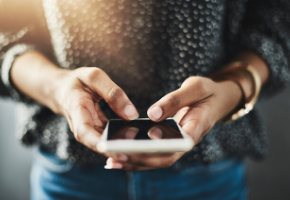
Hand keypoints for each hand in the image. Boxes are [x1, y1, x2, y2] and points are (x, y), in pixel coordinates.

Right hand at [55, 67, 138, 153]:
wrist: (62, 89)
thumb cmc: (78, 81)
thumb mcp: (95, 77)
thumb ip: (113, 93)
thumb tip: (132, 115)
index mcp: (77, 109)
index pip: (84, 131)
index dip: (99, 142)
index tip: (114, 149)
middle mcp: (81, 125)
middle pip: (97, 143)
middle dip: (117, 148)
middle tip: (137, 149)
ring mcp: (89, 130)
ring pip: (105, 143)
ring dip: (121, 145)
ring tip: (140, 144)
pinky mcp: (96, 131)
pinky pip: (109, 137)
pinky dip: (122, 139)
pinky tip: (136, 137)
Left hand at [105, 76, 241, 169]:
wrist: (216, 100)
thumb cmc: (207, 92)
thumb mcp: (196, 87)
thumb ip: (175, 99)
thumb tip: (152, 114)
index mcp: (197, 127)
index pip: (179, 143)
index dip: (162, 145)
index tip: (143, 142)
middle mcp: (187, 141)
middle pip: (164, 158)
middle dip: (140, 159)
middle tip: (116, 155)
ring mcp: (178, 144)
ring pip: (157, 161)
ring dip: (135, 163)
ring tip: (112, 160)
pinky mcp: (170, 143)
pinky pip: (154, 155)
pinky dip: (137, 158)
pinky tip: (119, 157)